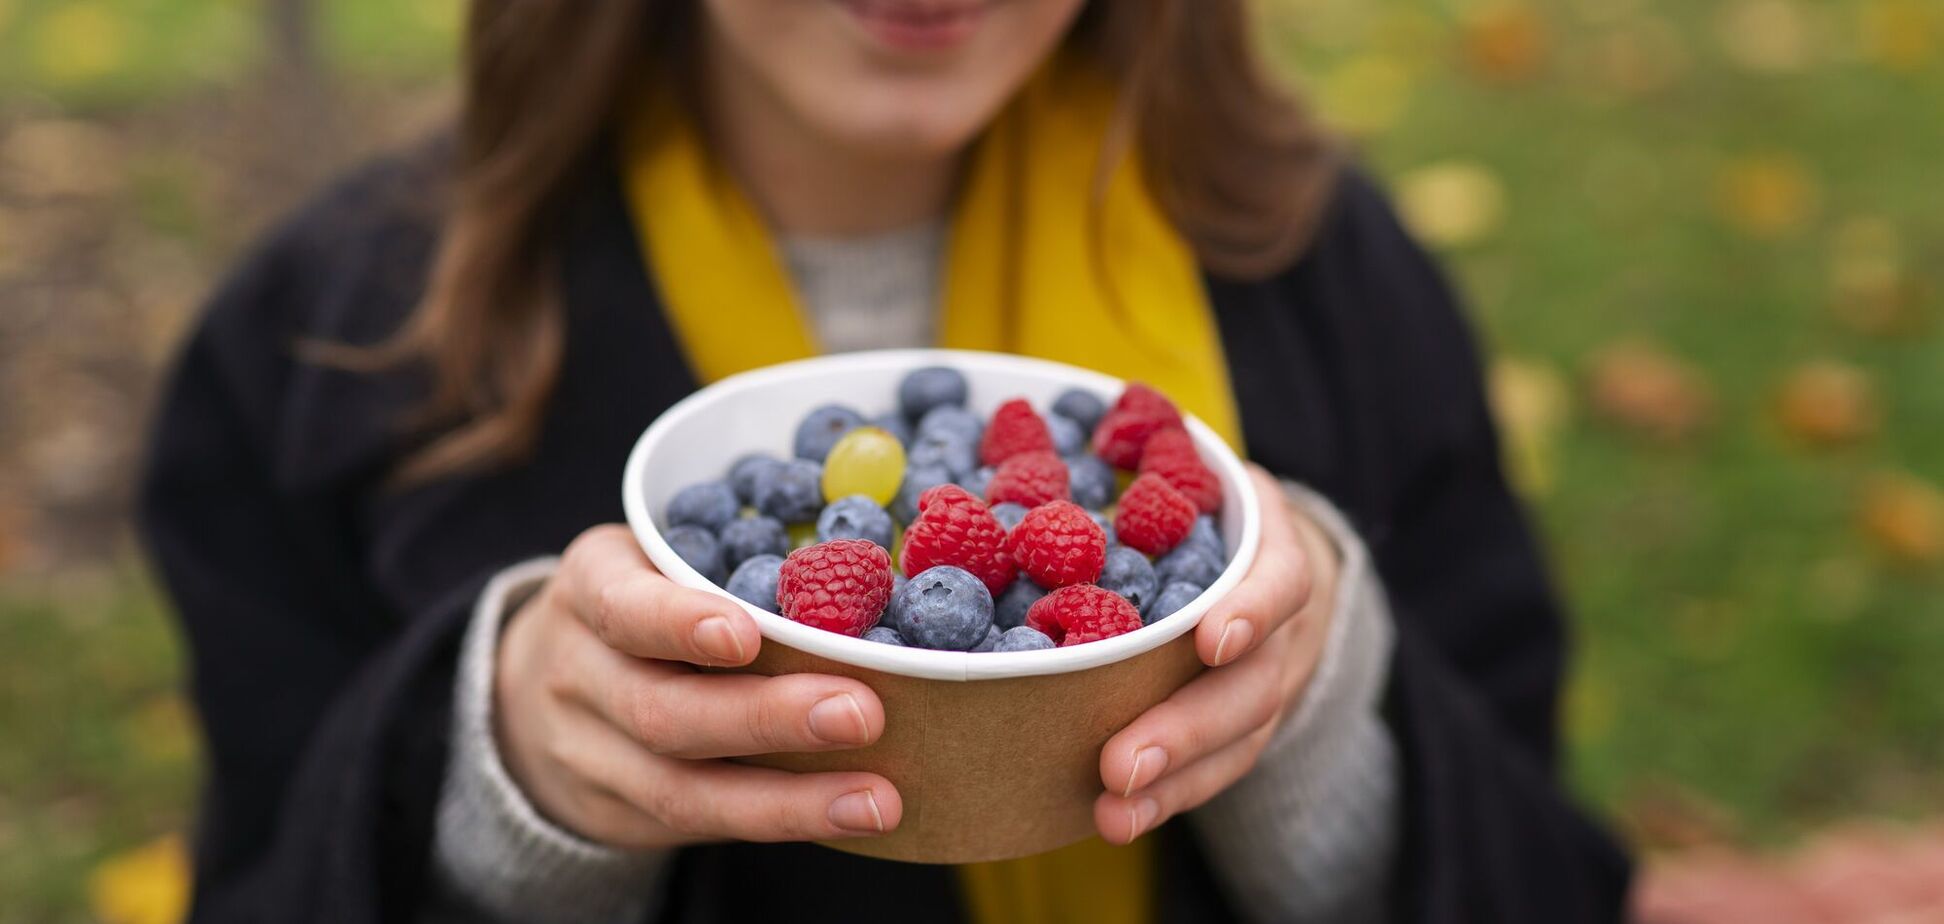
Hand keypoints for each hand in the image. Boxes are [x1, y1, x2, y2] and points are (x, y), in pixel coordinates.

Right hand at [495, 524, 902, 849]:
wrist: (532, 688)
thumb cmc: (640, 603)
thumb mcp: (655, 558)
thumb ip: (731, 561)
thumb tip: (867, 561)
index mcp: (592, 585)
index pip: (624, 607)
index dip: (681, 624)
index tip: (746, 634)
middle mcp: (578, 672)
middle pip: (660, 710)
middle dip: (766, 718)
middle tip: (861, 713)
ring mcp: (590, 754)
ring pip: (680, 790)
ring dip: (788, 800)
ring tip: (875, 799)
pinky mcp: (617, 814)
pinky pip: (698, 825)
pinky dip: (778, 822)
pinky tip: (847, 816)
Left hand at [1093, 465, 1339, 842]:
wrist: (1274, 562)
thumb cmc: (1207, 512)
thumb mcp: (1195, 476)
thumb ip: (1148, 466)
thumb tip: (1037, 442)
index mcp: (1274, 553)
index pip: (1282, 581)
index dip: (1253, 610)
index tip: (1211, 637)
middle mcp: (1283, 630)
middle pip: (1252, 686)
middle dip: (1187, 728)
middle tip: (1120, 762)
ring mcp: (1271, 685)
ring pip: (1237, 743)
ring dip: (1173, 782)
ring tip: (1112, 812)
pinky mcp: (1245, 730)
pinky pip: (1215, 772)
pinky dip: (1167, 799)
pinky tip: (1113, 821)